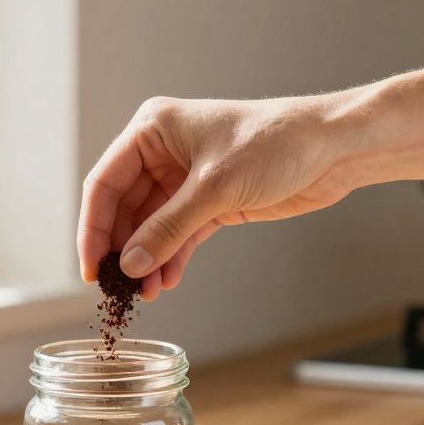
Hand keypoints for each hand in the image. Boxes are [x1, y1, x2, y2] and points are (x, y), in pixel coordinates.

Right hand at [77, 95, 356, 299]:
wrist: (333, 149)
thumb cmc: (275, 144)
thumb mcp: (213, 188)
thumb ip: (167, 228)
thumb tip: (129, 264)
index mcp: (153, 130)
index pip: (105, 182)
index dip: (93, 228)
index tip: (90, 268)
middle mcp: (163, 152)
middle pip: (124, 208)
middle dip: (122, 249)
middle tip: (116, 289)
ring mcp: (186, 178)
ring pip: (151, 226)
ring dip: (147, 260)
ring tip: (144, 294)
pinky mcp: (211, 202)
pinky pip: (179, 235)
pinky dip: (171, 258)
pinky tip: (166, 282)